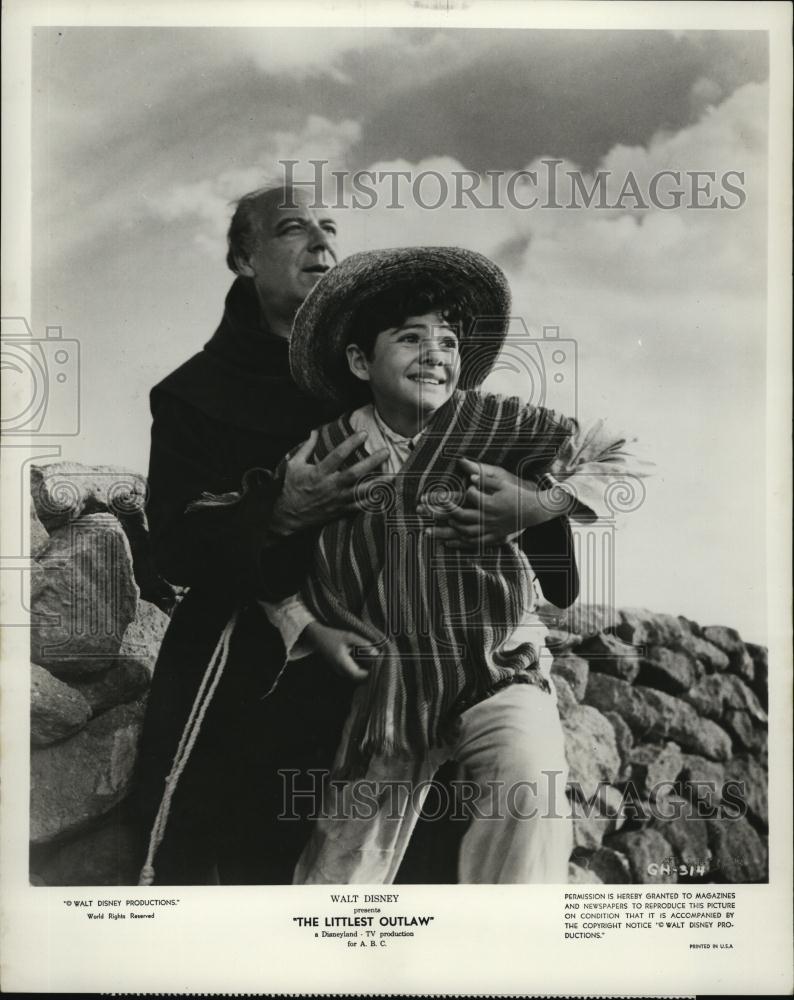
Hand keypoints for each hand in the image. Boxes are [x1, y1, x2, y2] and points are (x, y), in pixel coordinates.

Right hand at [270, 430, 388, 533]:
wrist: (288, 515)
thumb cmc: (290, 487)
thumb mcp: (293, 464)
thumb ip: (306, 447)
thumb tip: (314, 431)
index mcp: (318, 473)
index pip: (337, 455)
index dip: (351, 444)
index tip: (363, 433)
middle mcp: (330, 486)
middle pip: (354, 474)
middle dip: (371, 462)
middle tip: (386, 452)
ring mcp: (336, 500)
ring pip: (361, 492)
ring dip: (378, 483)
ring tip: (393, 474)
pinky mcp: (340, 510)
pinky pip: (359, 506)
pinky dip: (373, 501)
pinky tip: (385, 495)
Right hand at [302, 621, 374, 682]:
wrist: (317, 638)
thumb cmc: (333, 636)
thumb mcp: (349, 636)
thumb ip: (363, 644)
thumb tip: (377, 654)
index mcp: (342, 663)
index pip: (359, 676)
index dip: (371, 673)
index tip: (380, 665)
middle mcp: (341, 671)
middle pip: (360, 679)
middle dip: (371, 672)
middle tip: (381, 662)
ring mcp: (341, 671)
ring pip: (357, 677)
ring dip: (367, 671)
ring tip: (376, 661)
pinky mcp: (342, 670)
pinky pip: (354, 673)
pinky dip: (363, 669)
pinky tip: (368, 660)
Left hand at [418, 458, 562, 548]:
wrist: (534, 511)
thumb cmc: (517, 493)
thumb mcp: (502, 480)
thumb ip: (484, 476)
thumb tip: (467, 469)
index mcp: (488, 503)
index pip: (466, 497)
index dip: (451, 495)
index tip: (436, 492)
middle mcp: (487, 518)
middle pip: (460, 517)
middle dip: (440, 514)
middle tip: (423, 511)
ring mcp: (490, 530)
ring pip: (464, 533)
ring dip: (446, 531)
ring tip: (429, 530)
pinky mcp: (493, 537)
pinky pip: (474, 543)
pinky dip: (459, 543)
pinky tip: (448, 543)